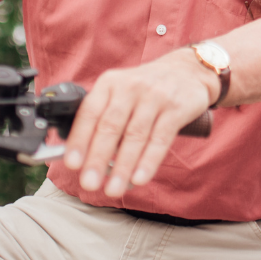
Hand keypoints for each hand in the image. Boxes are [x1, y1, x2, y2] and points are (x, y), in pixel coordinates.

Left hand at [63, 49, 215, 196]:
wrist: (188, 70)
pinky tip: (139, 178)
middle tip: (89, 183)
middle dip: (98, 158)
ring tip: (113, 189)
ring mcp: (155, 97)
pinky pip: (160, 138)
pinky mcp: (176, 108)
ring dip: (123, 166)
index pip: (89, 112)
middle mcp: (130, 87)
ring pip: (135, 135)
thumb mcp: (120, 92)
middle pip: (111, 126)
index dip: (79, 139)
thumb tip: (81, 157)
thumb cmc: (145, 90)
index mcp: (110, 83)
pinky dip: (149, 161)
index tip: (72, 164)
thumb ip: (102, 118)